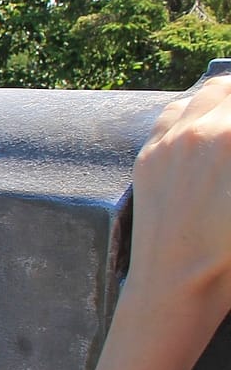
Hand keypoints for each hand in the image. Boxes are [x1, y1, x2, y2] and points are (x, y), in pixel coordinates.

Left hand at [125, 76, 230, 334]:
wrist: (176, 282)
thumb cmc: (230, 255)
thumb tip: (229, 145)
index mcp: (230, 139)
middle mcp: (199, 132)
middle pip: (229, 88)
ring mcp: (168, 141)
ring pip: (206, 94)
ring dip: (225, 100)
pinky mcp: (148, 156)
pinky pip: (174, 114)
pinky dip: (195, 112)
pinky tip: (207, 129)